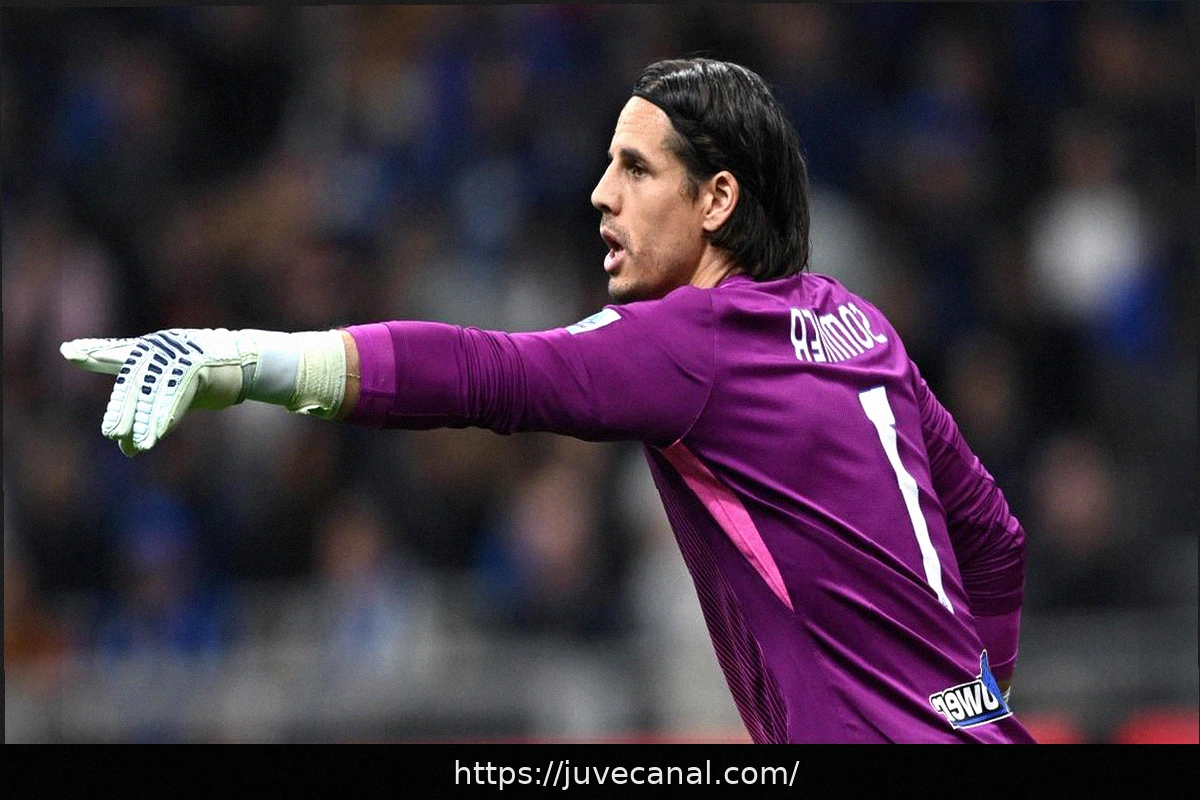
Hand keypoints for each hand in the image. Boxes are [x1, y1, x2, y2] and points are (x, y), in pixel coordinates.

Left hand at [61, 329, 250, 455]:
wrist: (245, 363)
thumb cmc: (206, 379)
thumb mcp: (171, 395)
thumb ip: (146, 415)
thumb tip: (125, 449)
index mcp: (150, 351)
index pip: (116, 353)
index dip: (93, 354)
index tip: (68, 351)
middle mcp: (159, 348)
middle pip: (133, 382)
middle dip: (123, 410)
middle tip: (112, 434)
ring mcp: (177, 355)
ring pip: (153, 393)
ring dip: (145, 422)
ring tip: (136, 445)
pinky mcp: (195, 365)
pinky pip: (176, 395)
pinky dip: (167, 416)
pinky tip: (157, 435)